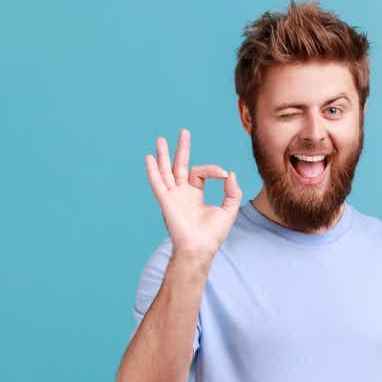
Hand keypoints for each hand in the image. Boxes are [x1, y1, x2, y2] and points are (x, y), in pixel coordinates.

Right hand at [144, 128, 241, 257]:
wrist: (200, 249)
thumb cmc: (213, 234)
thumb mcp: (229, 210)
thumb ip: (232, 192)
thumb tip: (230, 174)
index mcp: (194, 193)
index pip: (200, 172)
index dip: (213, 170)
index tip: (223, 175)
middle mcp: (181, 193)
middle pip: (179, 165)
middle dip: (181, 149)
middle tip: (183, 132)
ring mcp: (172, 196)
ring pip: (166, 170)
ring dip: (164, 155)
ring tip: (161, 139)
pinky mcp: (166, 201)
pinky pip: (158, 183)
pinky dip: (153, 171)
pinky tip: (149, 158)